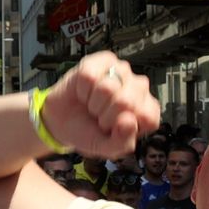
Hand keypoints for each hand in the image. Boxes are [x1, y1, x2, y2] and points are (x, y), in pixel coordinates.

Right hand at [42, 51, 161, 160]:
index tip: (113, 129)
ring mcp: (123, 71)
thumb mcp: (106, 148)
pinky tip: (85, 93)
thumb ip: (122, 143)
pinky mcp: (103, 60)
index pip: (147, 118)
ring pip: (107, 88)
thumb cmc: (88, 132)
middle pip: (126, 102)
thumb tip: (129, 122)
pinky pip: (90, 76)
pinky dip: (82, 90)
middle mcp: (139, 88)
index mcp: (147, 112)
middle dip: (106, 116)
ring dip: (93, 103)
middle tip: (100, 117)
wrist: (62, 121)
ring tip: (93, 105)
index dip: (123, 128)